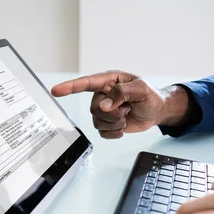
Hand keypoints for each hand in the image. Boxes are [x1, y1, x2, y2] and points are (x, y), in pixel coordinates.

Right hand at [51, 71, 189, 138]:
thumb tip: (104, 105)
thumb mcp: (141, 89)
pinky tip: (123, 127)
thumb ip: (121, 93)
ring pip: (97, 121)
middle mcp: (103, 95)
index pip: (86, 83)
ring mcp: (104, 110)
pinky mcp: (107, 124)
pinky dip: (114, 133)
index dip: (70, 87)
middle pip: (94, 108)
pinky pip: (102, 133)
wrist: (157, 111)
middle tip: (127, 110)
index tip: (56, 91)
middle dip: (112, 113)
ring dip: (115, 123)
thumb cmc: (150, 96)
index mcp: (109, 81)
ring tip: (127, 116)